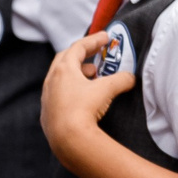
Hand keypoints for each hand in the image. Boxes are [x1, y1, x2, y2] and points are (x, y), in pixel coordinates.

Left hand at [40, 34, 140, 167]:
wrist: (67, 140)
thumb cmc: (84, 109)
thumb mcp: (107, 90)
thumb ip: (121, 80)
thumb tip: (130, 78)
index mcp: (63, 69)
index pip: (78, 47)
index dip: (93, 40)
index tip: (106, 37)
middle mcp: (51, 81)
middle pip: (65, 60)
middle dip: (82, 56)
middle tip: (95, 58)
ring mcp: (47, 97)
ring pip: (60, 78)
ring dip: (76, 74)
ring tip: (92, 78)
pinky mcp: (47, 114)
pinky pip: (58, 95)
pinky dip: (71, 91)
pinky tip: (82, 99)